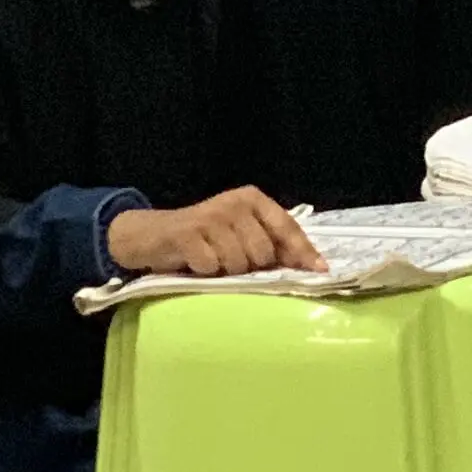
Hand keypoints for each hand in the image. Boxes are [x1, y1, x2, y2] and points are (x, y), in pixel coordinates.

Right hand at [107, 188, 322, 278]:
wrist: (152, 235)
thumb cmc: (205, 238)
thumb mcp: (241, 233)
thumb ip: (272, 243)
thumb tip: (312, 266)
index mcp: (253, 199)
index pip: (287, 227)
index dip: (303, 252)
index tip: (319, 271)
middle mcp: (235, 203)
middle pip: (264, 252)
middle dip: (253, 267)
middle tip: (232, 263)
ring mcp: (211, 217)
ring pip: (239, 263)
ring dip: (227, 271)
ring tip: (212, 262)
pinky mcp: (187, 234)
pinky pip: (211, 267)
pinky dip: (205, 271)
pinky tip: (195, 262)